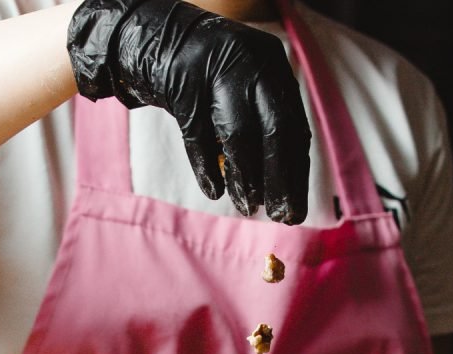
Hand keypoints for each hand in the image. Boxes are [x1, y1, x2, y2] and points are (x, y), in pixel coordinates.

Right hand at [67, 0, 310, 222]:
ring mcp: (215, 72)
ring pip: (238, 135)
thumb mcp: (243, 88)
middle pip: (275, 129)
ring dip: (246, 178)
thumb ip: (263, 123)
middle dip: (280, 179)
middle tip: (283, 215)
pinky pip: (197, 136)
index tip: (296, 207)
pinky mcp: (182, 85)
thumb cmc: (206, 78)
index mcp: (272, 66)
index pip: (295, 127)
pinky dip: (206, 167)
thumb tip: (284, 185)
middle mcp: (251, 64)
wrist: (156, 39)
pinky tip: (214, 192)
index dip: (296, 172)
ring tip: (249, 208)